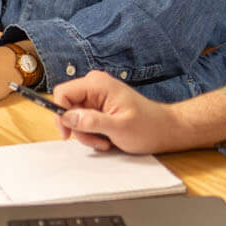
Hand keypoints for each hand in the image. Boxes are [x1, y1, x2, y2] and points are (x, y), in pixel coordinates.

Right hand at [56, 72, 175, 153]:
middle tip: (96, 141)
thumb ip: (91, 121)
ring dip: (86, 133)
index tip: (67, 134)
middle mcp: (94, 85)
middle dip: (78, 128)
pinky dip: (92, 132)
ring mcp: (97, 96)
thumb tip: (68, 117)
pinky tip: (107, 138)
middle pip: (68, 107)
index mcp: (97, 84)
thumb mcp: (118, 127)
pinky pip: (85, 119)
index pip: (63, 93)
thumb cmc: (148, 127)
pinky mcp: (99, 106)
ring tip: (105, 141)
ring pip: (75, 116)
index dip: (60, 114)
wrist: (165, 130)